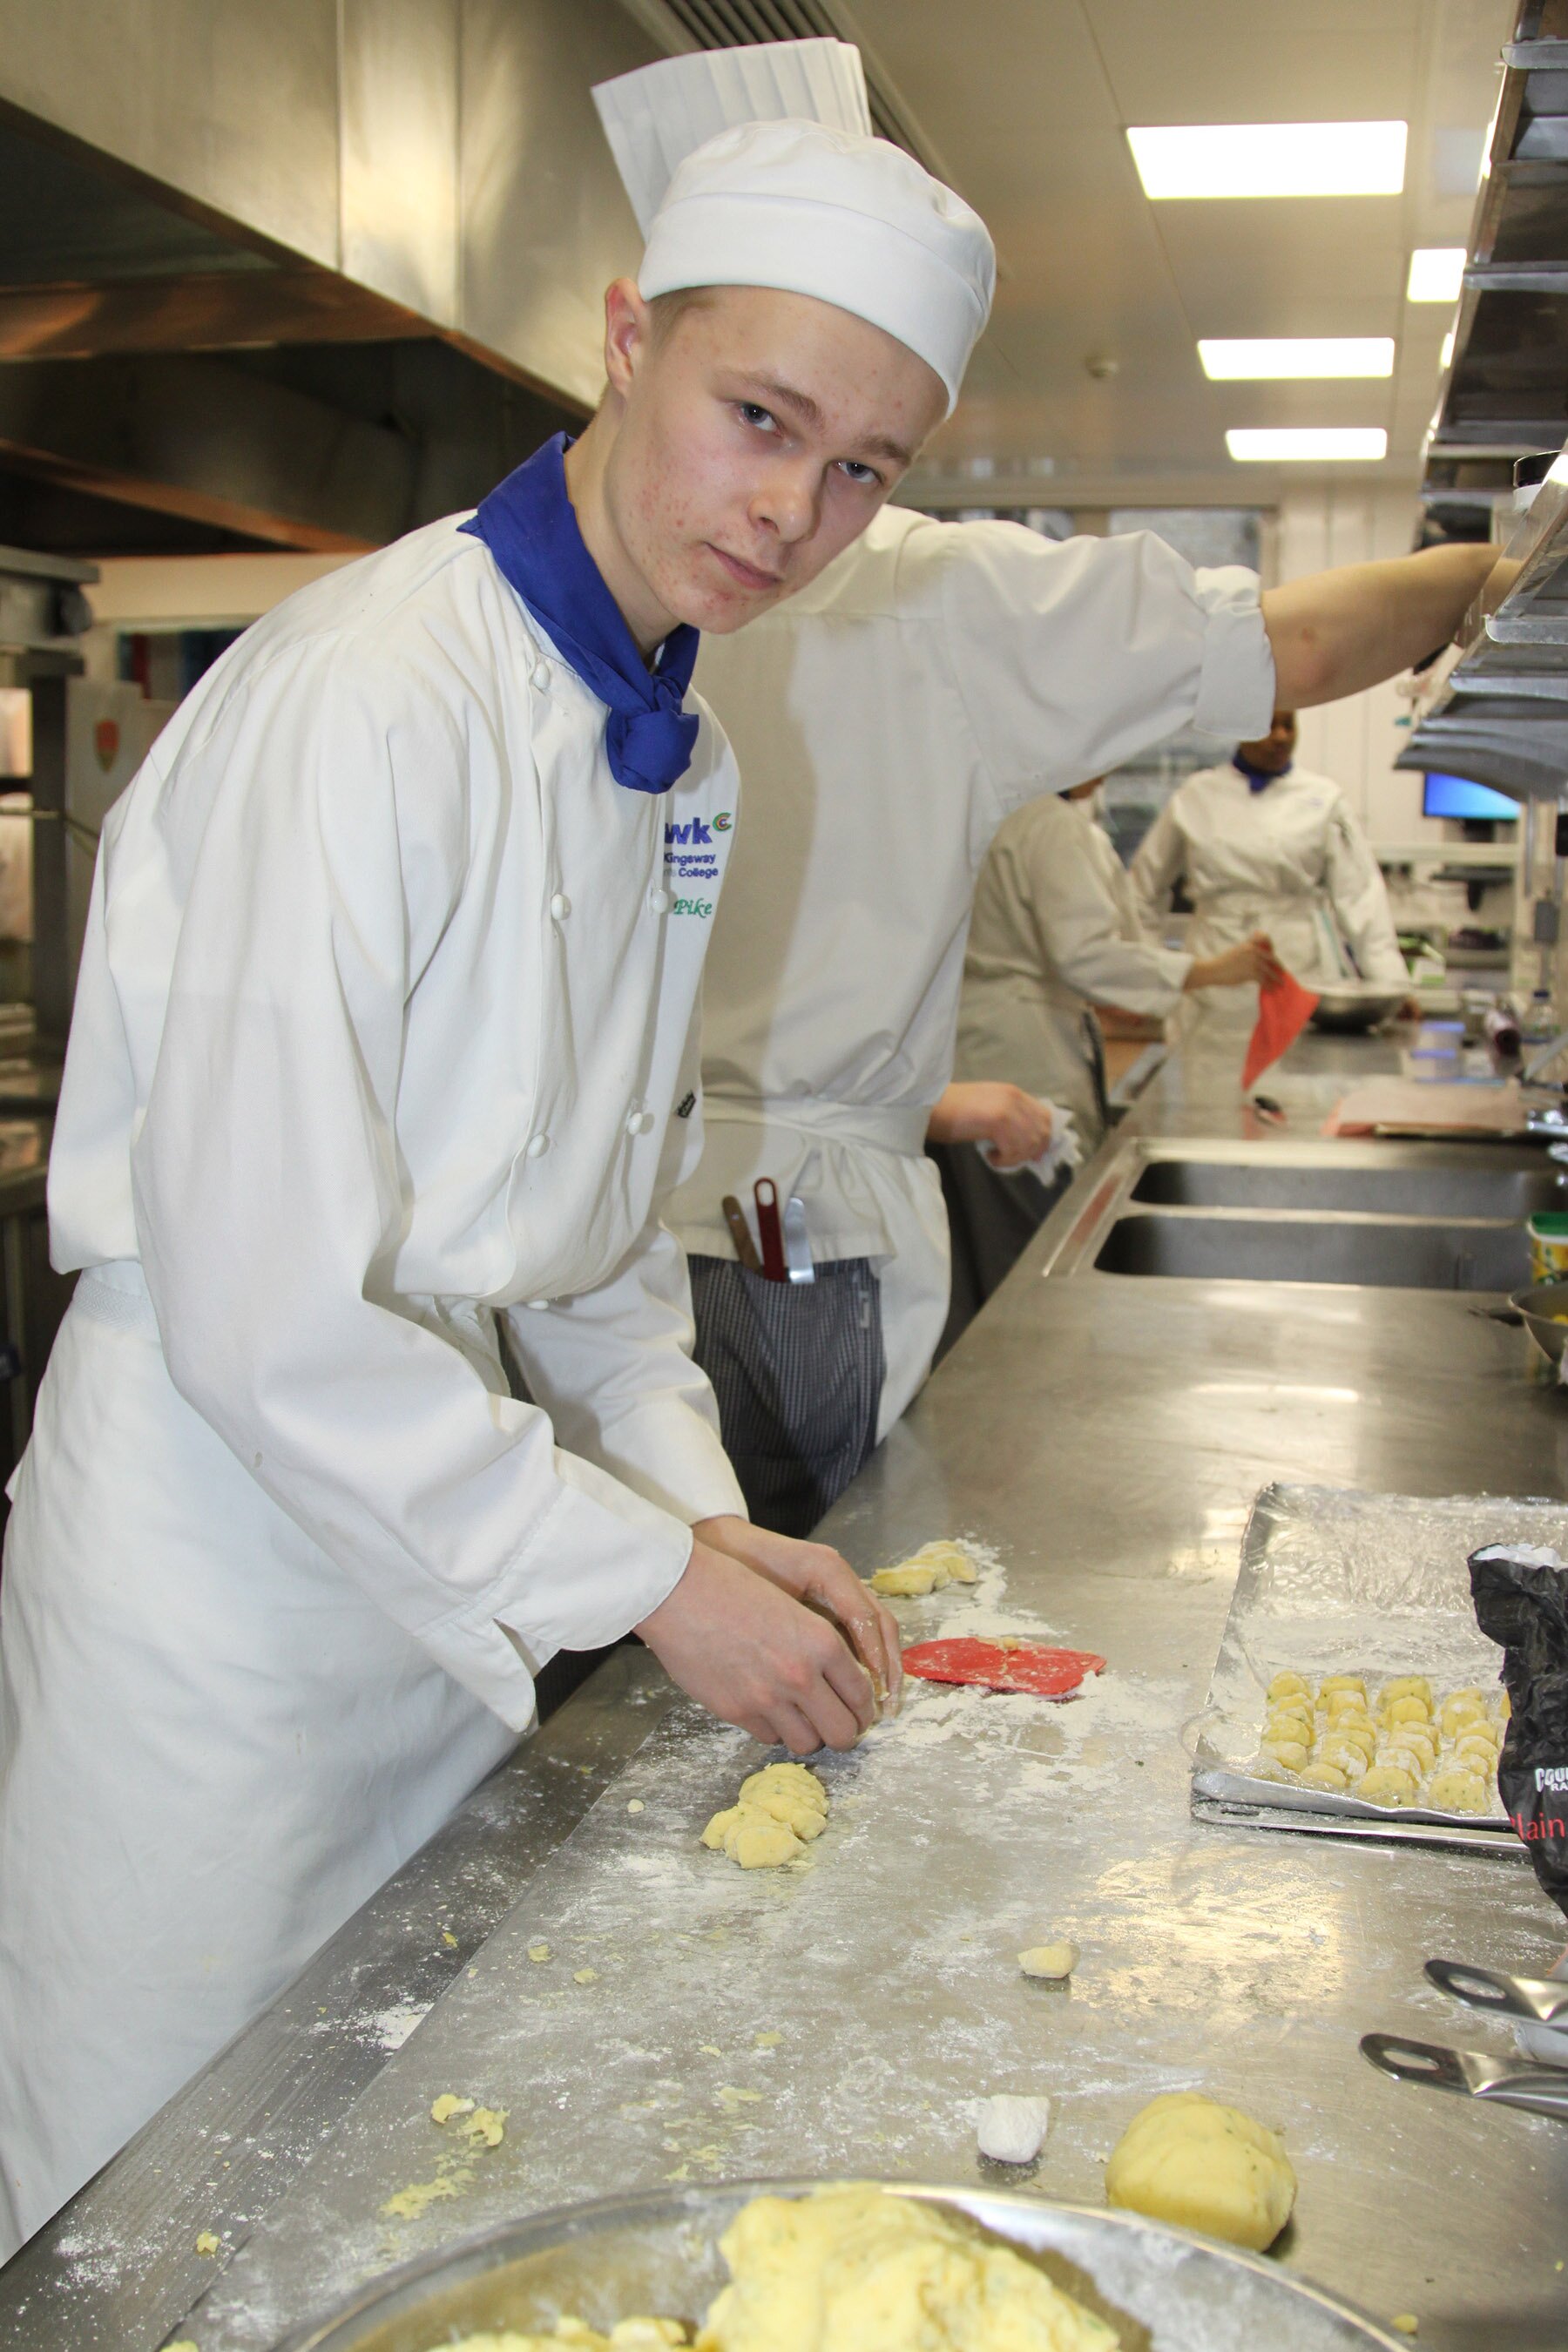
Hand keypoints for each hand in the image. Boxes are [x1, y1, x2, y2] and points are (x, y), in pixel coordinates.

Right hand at [634, 1538, 885, 1754]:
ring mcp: (767, 1698)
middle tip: (839, 1724)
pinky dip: (775, 1729)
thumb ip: (820, 1646)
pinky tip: (769, 1710)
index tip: (860, 1709)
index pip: (862, 1695)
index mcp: (822, 1642)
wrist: (680, 1591)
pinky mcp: (737, 1711)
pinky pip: (770, 1737)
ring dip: (810, 1733)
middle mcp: (800, 1674)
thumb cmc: (733, 1586)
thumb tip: (842, 1682)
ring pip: (808, 1742)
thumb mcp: (792, 1607)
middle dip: (845, 1732)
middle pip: (843, 1732)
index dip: (865, 1708)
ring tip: (804, 1719)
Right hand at [925, 1081, 1053, 1169]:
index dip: (1043, 1137)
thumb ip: (1008, 1117)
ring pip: (1030, 1143)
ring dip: (1015, 1157)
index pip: (1046, 1116)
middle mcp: (1014, 1097)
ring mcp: (1007, 1108)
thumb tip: (1028, 1142)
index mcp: (1013, 1092)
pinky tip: (989, 1157)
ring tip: (997, 1157)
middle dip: (1032, 1151)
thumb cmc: (950, 1110)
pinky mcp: (997, 1121)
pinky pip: (1013, 1150)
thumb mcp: (986, 1107)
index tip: (1032, 1153)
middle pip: (1043, 1131)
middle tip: (1012, 1158)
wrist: (926, 1104)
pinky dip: (1004, 1160)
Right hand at [1190, 933, 1283, 991]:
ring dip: (1277, 979)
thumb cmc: (1222, 962)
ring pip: (1270, 971)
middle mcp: (1253, 951)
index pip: (1265, 938)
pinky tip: (1270, 990)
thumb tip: (1253, 952)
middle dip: (1279, 966)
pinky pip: (1264, 980)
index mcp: (1249, 944)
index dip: (1271, 945)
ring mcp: (1253, 962)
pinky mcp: (1251, 973)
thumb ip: (1246, 949)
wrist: (1213, 970)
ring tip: (1281, 984)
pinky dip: (1268, 986)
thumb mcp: (1235, 950)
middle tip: (1282, 972)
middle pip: (1272, 958)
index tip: (1273, 953)